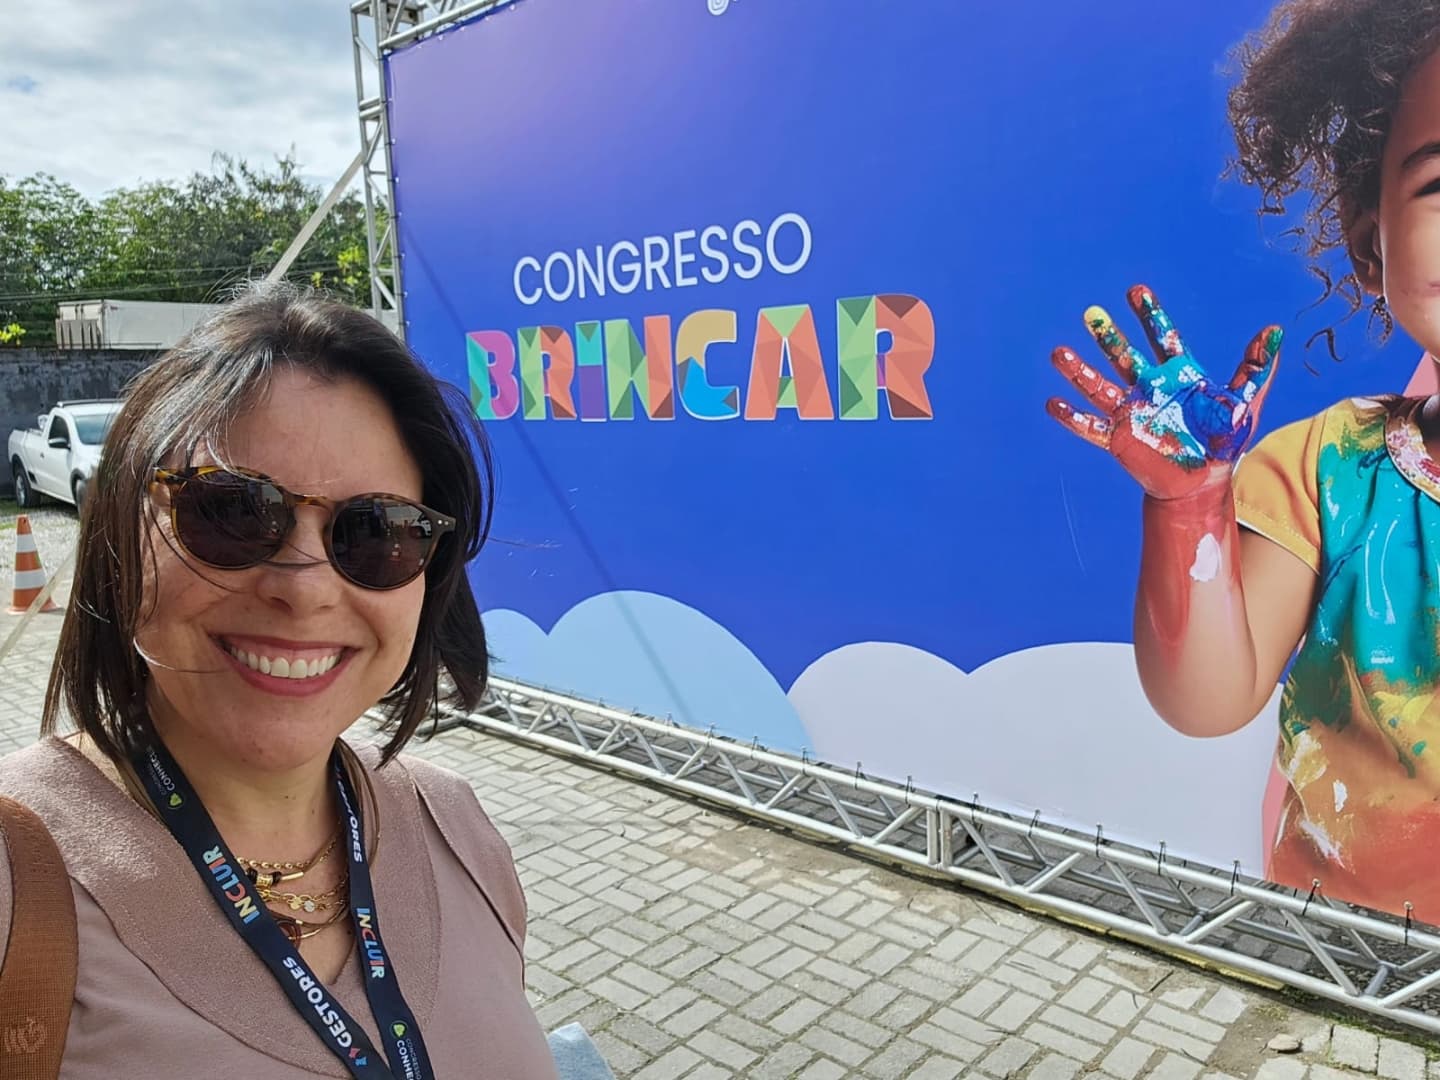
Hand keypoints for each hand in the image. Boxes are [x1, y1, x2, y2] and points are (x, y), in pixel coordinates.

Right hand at [1046, 285, 1282, 499]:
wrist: (1203, 483)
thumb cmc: (1224, 441)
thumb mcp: (1245, 402)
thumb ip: (1256, 367)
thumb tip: (1275, 330)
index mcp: (1177, 375)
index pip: (1161, 338)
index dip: (1149, 315)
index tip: (1136, 292)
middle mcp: (1148, 389)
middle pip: (1123, 356)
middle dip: (1108, 336)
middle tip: (1092, 313)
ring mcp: (1130, 413)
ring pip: (1099, 386)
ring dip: (1078, 371)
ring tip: (1059, 353)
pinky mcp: (1118, 439)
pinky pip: (1090, 427)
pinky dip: (1071, 418)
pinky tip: (1053, 404)